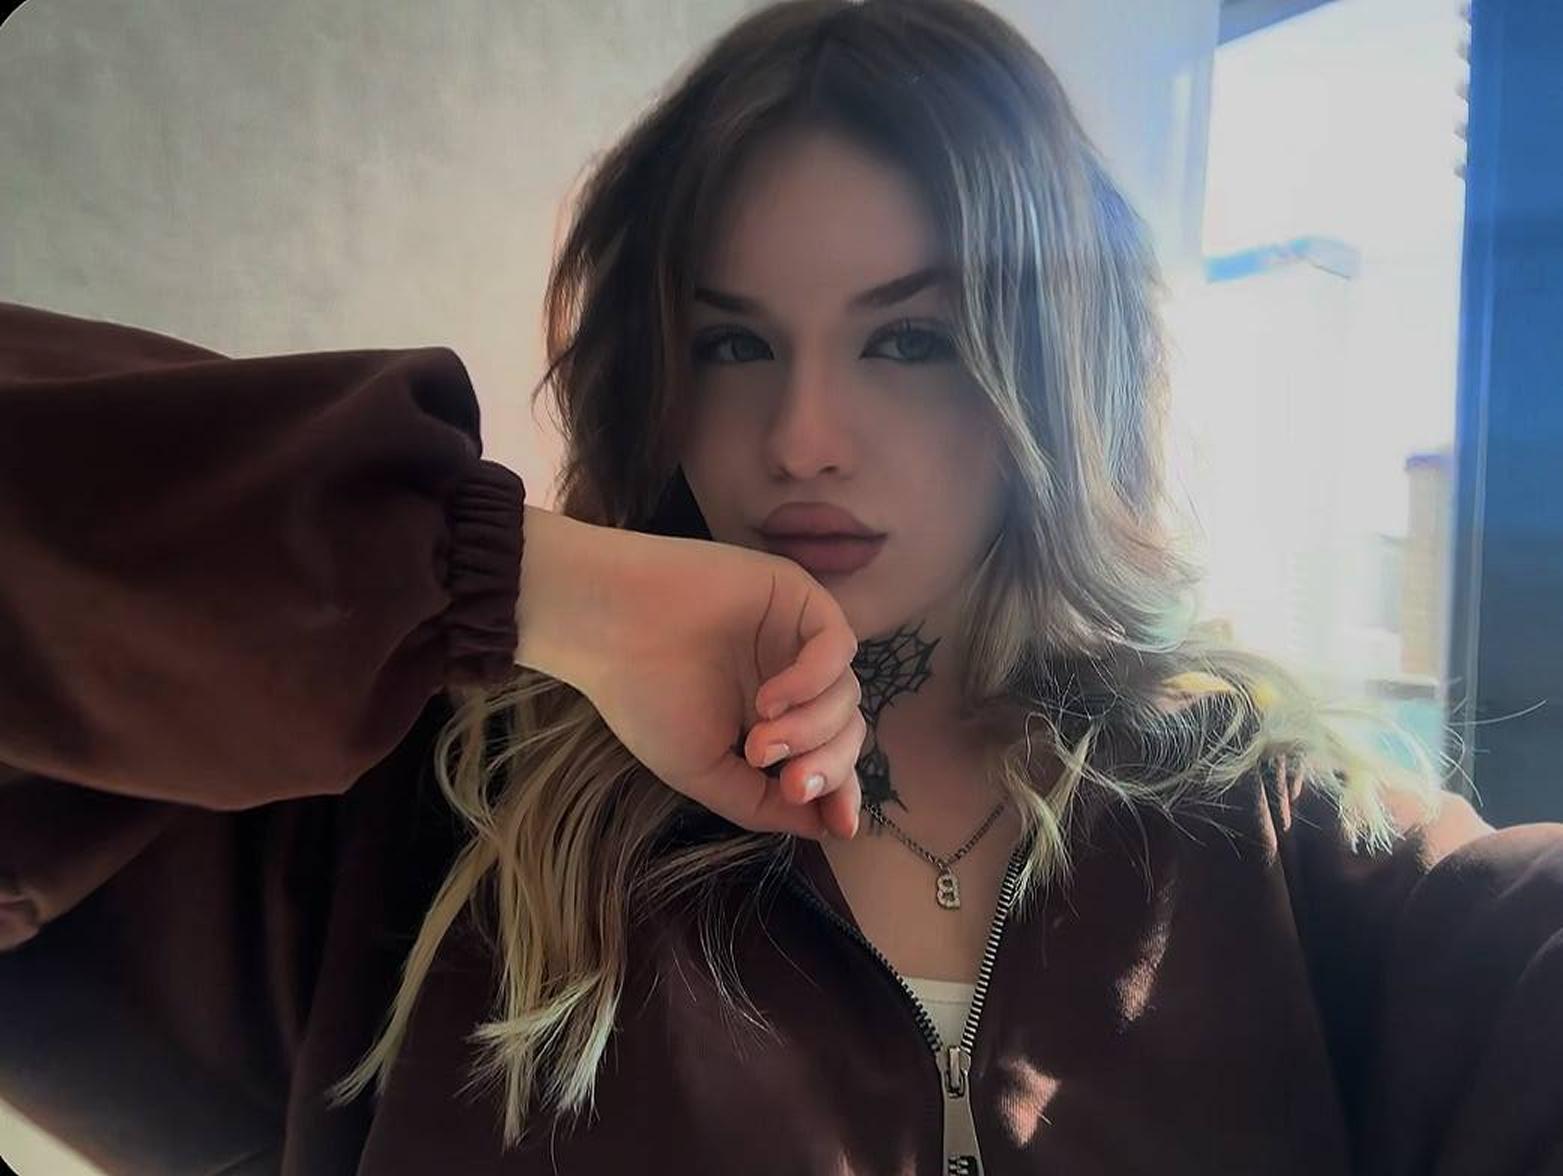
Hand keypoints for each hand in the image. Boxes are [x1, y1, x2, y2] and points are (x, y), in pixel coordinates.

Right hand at [571, 527, 865, 840]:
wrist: (606, 626)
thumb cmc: (644, 697)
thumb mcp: (704, 770)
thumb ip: (761, 803)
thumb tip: (825, 826)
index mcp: (773, 717)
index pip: (828, 755)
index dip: (842, 790)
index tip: (842, 826)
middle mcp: (791, 676)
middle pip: (846, 728)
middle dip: (829, 767)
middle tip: (790, 784)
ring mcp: (795, 636)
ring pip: (846, 693)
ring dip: (813, 730)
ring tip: (759, 743)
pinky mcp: (797, 596)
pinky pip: (837, 645)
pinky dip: (813, 681)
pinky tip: (768, 701)